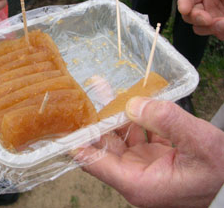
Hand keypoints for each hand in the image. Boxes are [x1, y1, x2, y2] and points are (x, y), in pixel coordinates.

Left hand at [74, 98, 223, 207]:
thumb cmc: (223, 172)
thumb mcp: (200, 144)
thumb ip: (168, 121)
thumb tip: (134, 104)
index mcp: (137, 183)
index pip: (94, 162)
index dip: (78, 140)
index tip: (63, 118)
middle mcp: (136, 177)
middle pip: (104, 147)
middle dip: (94, 119)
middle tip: (82, 93)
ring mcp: (146, 168)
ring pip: (121, 138)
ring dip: (113, 114)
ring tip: (101, 87)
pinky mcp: (158, 159)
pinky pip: (139, 135)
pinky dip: (135, 118)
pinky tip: (128, 98)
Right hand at [177, 0, 223, 39]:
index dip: (183, 3)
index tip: (184, 9)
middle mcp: (205, 6)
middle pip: (188, 15)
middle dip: (196, 17)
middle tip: (207, 19)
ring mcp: (212, 19)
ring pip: (199, 27)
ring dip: (209, 27)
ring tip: (222, 23)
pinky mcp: (220, 30)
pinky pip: (215, 33)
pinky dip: (221, 31)